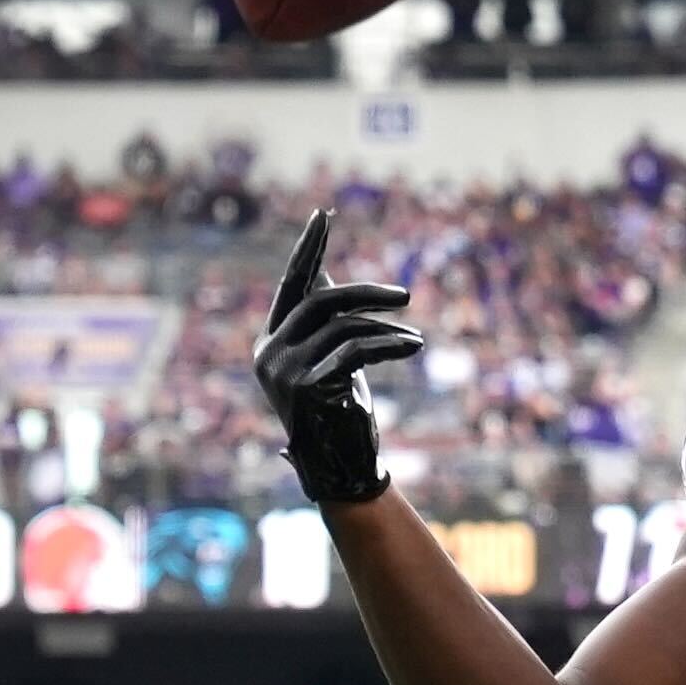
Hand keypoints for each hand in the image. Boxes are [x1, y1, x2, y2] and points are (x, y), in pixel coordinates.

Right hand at [251, 208, 423, 503]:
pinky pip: (355, 350)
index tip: (323, 216)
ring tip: (416, 341)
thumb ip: (325, 325)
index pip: (290, 285)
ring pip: (344, 327)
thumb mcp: (332, 361)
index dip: (308, 250)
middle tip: (405, 295)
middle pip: (320, 301)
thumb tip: (328, 278)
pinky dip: (389, 344)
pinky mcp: (307, 387)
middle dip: (365, 293)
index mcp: (270, 343)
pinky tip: (413, 347)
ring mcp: (283, 371)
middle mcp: (268, 354)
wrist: (342, 468)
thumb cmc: (341, 413)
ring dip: (387, 329)